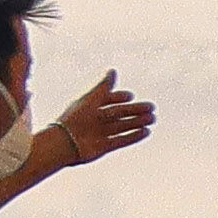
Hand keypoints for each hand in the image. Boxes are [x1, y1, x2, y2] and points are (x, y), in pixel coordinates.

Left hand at [0, 72, 158, 200]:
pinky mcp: (103, 147)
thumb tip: (113, 70)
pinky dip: (133, 136)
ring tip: (152, 119)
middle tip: (151, 108)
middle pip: (119, 113)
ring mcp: (100, 134)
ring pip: (122, 126)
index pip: (107, 100)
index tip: (130, 96)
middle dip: (134, 110)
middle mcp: (95, 120)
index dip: (118, 97)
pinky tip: (146, 132)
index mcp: (90, 107)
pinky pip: (121, 140)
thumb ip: (104, 86)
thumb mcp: (91, 99)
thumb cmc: (75, 118)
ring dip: (137, 122)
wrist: (65, 143)